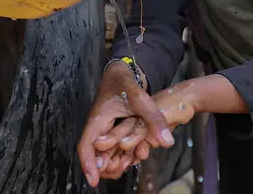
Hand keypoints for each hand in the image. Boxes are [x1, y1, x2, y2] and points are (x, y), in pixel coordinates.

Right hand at [77, 62, 174, 187]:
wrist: (121, 71)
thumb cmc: (124, 82)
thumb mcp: (140, 98)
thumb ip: (153, 118)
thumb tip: (167, 141)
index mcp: (97, 120)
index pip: (86, 146)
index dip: (88, 165)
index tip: (93, 181)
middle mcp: (97, 128)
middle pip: (94, 156)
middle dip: (105, 168)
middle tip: (122, 169)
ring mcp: (103, 129)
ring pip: (103, 154)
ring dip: (113, 163)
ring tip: (128, 164)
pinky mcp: (110, 130)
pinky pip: (111, 148)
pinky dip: (120, 155)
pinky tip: (131, 157)